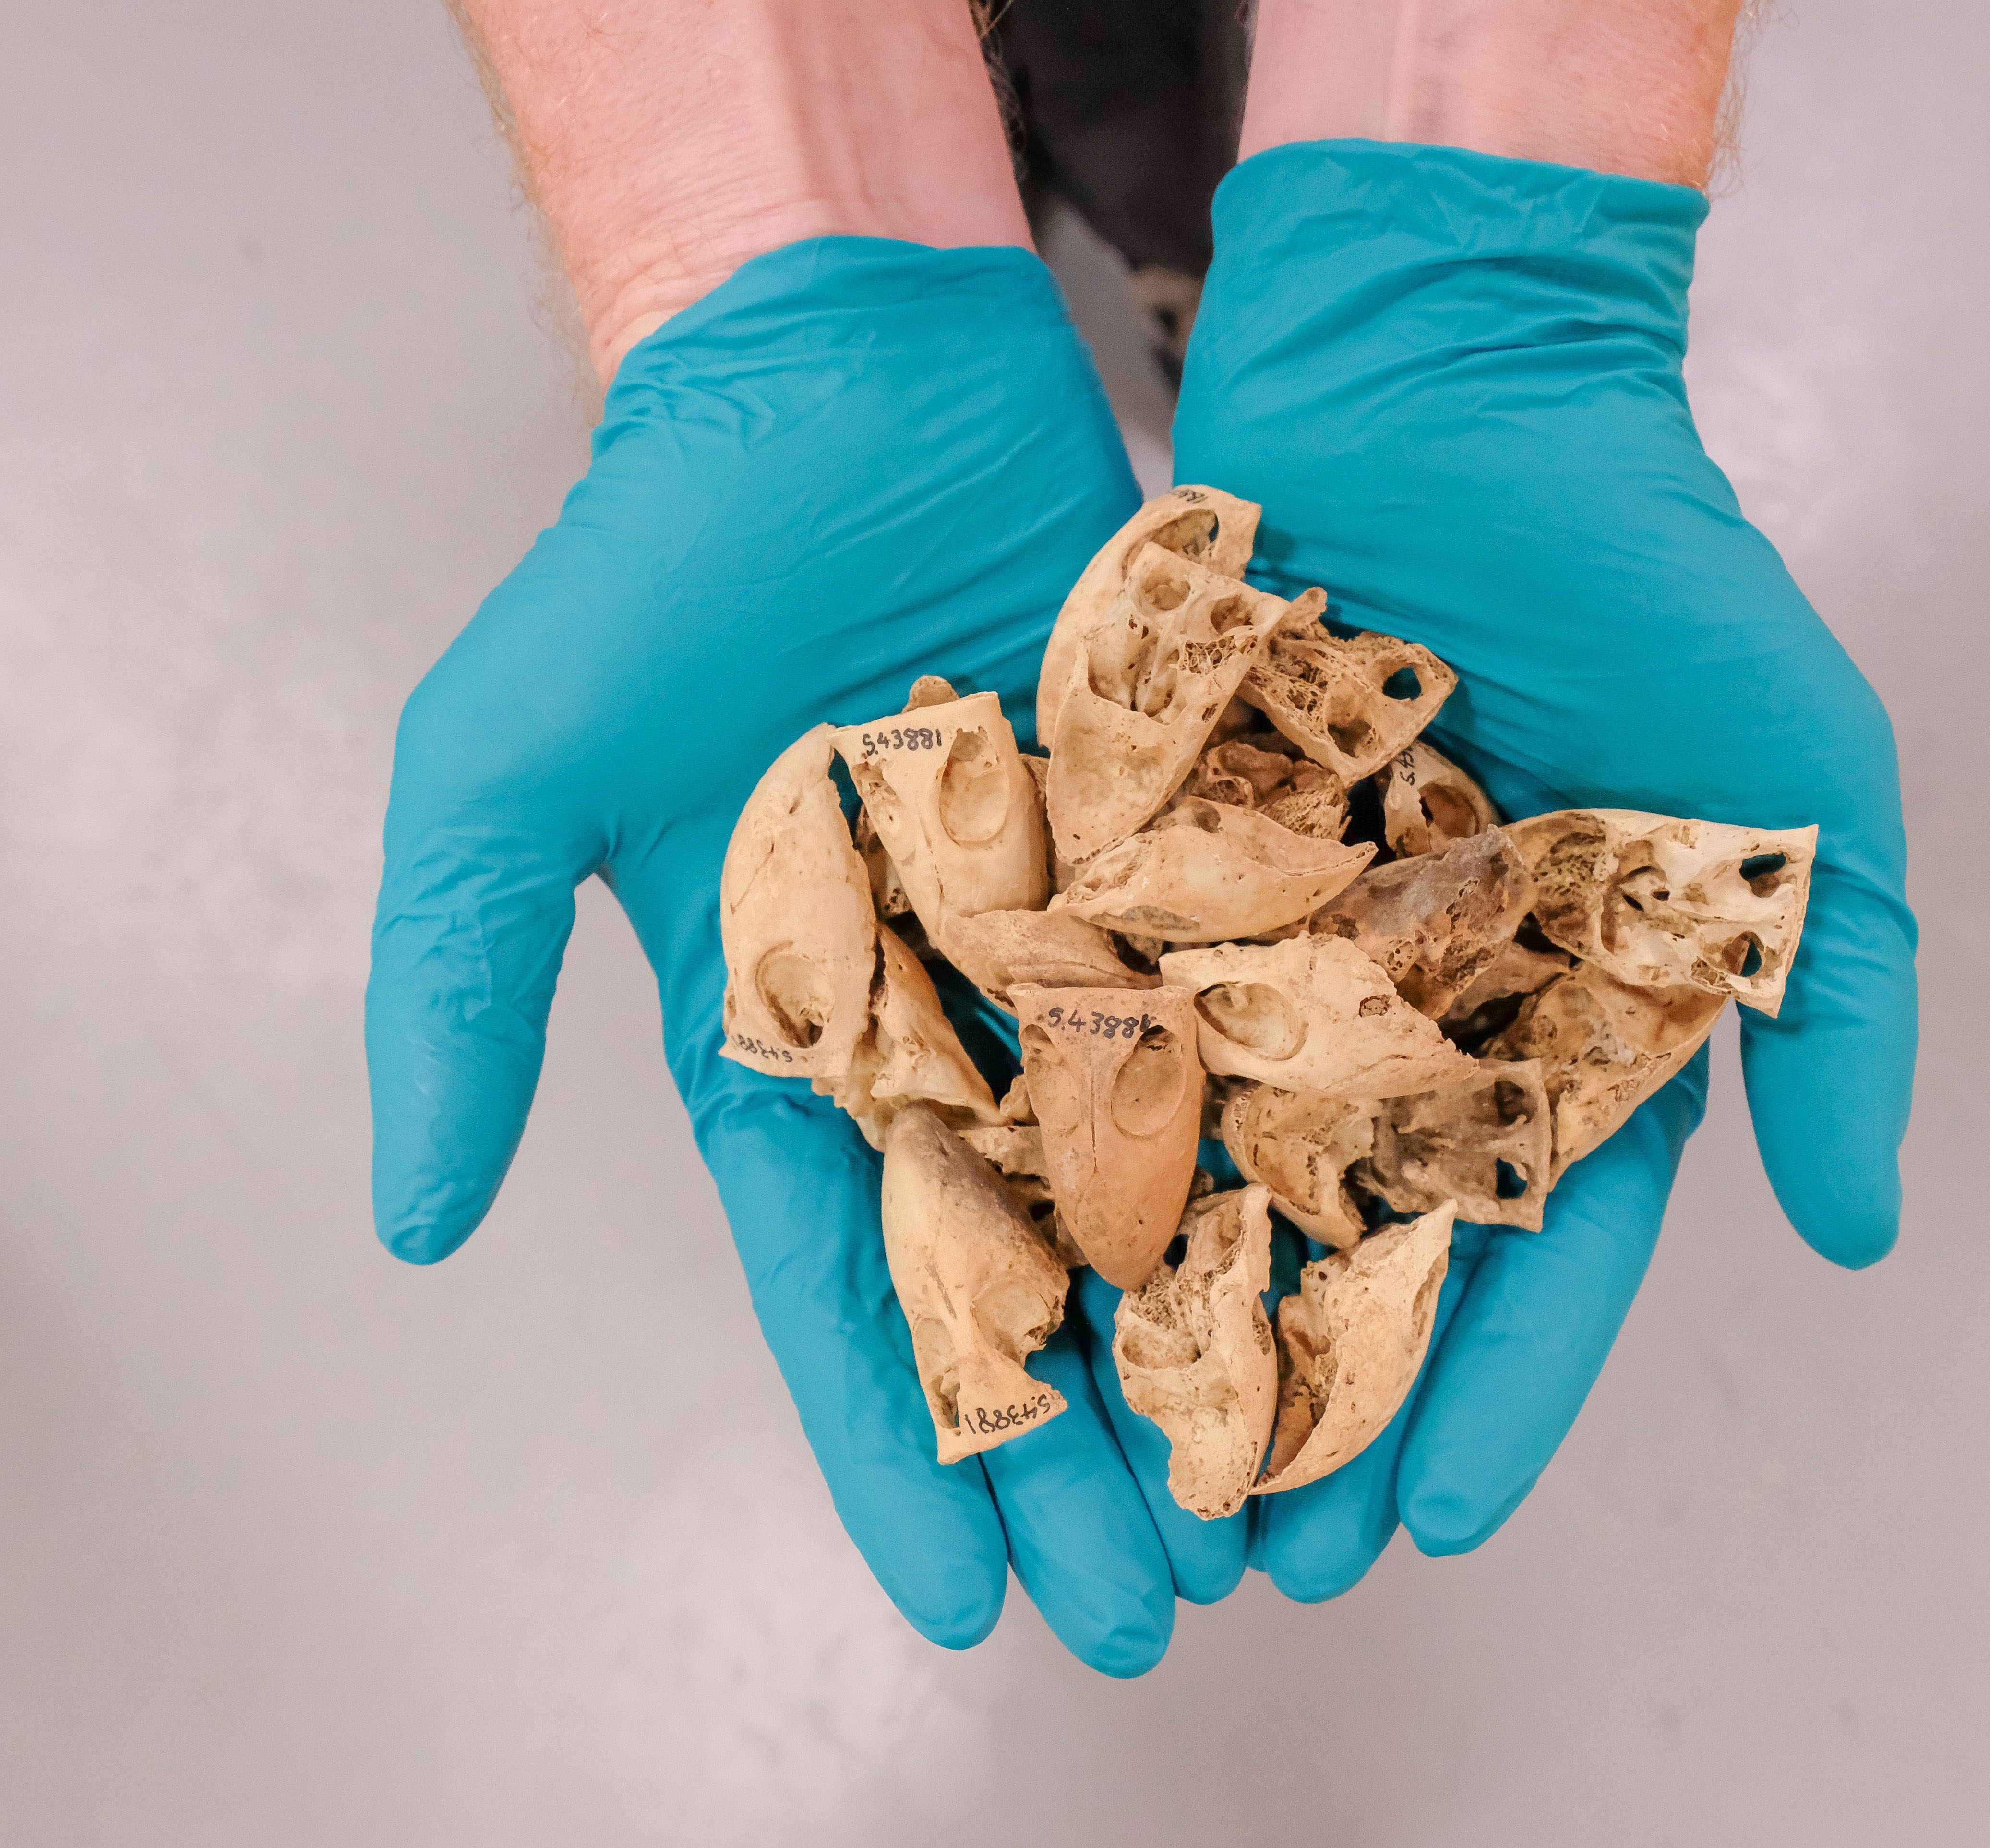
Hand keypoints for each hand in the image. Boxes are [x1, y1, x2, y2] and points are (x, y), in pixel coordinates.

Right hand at [368, 0, 1235, 1675]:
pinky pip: (1274, 1015)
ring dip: (1229, 1339)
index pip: (849, 1285)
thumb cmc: (650, 562)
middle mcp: (953, 1013)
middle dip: (1091, 1445)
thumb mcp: (499, 773)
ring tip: (1296, 1502)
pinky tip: (1389, 1270)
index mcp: (793, 1036)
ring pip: (1176, 1179)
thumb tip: (413, 1224)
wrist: (834, 370)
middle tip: (1165, 1611)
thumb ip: (453, 990)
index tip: (965, 1605)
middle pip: (1039, 1269)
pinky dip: (1324, 1135)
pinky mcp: (1198, 846)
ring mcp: (1087, 939)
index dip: (903, 1449)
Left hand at [1169, 138, 1917, 1596]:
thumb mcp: (1800, 788)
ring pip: (1216, 1164)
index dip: (1494, 1389)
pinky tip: (1023, 1265)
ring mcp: (1276, 938)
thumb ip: (1837, 1010)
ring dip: (1173, 1318)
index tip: (1433, 1524)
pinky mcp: (1157, 857)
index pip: (1537, 1244)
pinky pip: (1111, 1022)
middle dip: (1313, 1397)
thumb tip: (1862, 1237)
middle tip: (1253, 1558)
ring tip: (1121, 1474)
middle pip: (1354, 1240)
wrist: (1459, 368)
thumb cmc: (1657, 562)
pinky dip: (1071, 1135)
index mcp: (1564, 1015)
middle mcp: (1410, 1002)